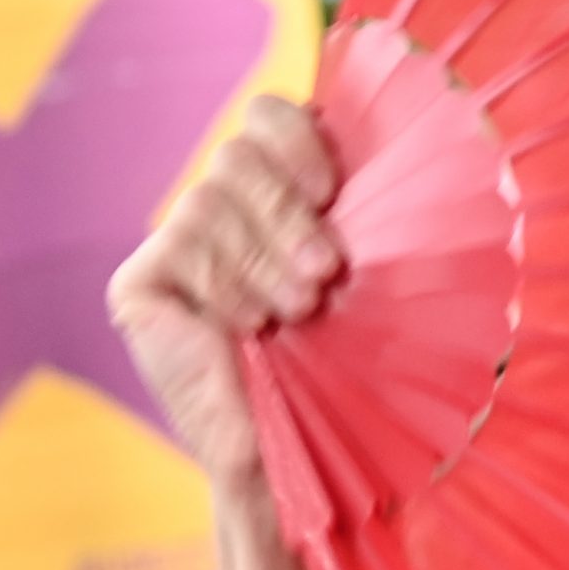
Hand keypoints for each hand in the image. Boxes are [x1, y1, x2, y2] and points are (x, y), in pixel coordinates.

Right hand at [105, 94, 340, 495]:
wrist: (304, 452)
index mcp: (285, 195)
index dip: (296, 137)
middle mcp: (226, 209)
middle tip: (323, 274)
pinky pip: (178, 248)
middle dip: (287, 213)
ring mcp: (178, 244)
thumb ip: (374, 220)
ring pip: (209, 198)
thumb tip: (429, 152)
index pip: (271, 117)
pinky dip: (223, 286)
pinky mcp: (140, 284)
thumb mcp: (374, 285)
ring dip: (262, 258)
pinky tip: (246, 328)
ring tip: (296, 312)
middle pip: (239, 154)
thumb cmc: (354, 370)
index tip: (329, 188)